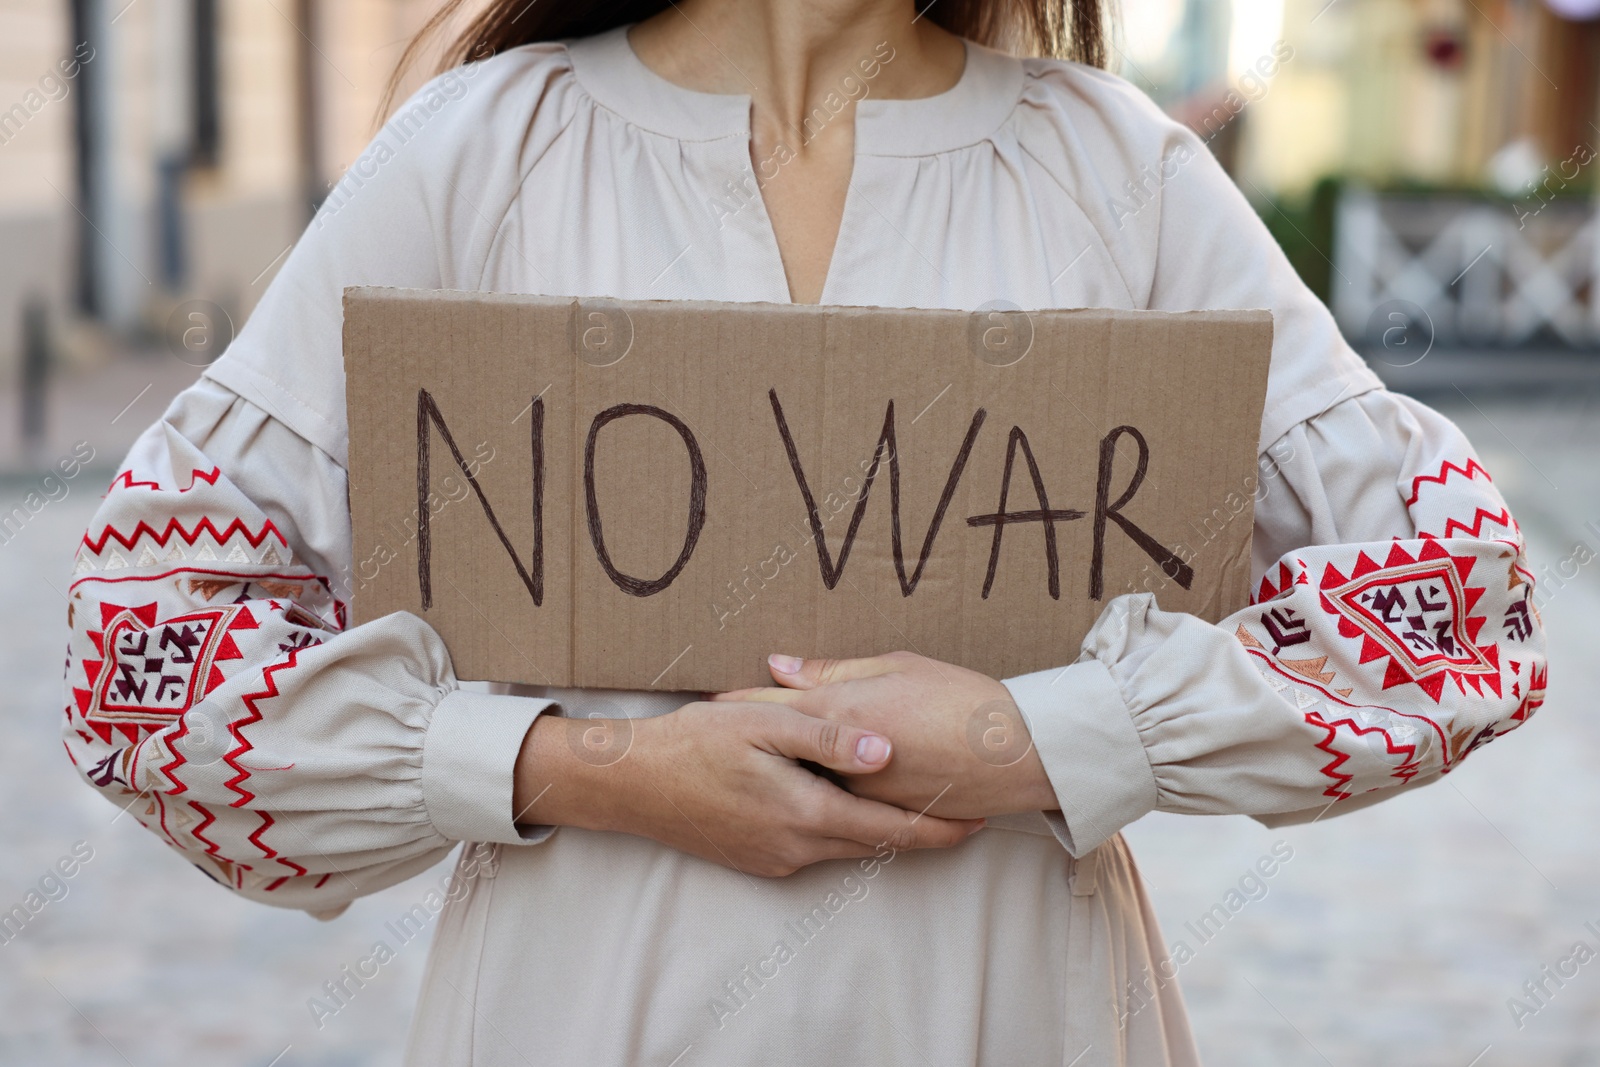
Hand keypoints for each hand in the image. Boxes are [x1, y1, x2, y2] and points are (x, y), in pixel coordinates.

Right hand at [513, 700, 983, 877]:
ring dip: (881, 826)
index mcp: (806, 813)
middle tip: (963, 807)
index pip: (891, 830)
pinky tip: (846, 799)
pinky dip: (843, 826)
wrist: (630, 784)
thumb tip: (886, 749)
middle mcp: (797, 847)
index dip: (939, 827)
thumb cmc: (694, 743)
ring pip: (846, 844)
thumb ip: (828, 736)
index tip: (980, 819)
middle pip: (876, 843)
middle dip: (921, 829)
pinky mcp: (759, 859)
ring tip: (916, 798)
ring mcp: (777, 859)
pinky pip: (816, 845)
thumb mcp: (763, 724)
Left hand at [716, 651, 1057, 820]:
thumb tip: (778, 666)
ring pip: (806, 785)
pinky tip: (809, 791)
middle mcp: (843, 761)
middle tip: (714, 742)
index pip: (772, 706)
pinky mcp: (882, 818)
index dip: (736, 704)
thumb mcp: (895, 665)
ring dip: (781, 776)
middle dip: (748, 749)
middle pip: (781, 755)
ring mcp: (863, 796)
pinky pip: (839, 808)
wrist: (1017, 752)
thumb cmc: (959, 697)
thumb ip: (832, 671)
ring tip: (749, 767)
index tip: (707, 703)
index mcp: (844, 712)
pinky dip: (821, 796)